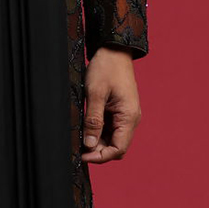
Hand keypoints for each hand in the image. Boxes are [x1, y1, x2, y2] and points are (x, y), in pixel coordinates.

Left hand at [80, 46, 141, 163]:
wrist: (114, 50)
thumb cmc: (106, 68)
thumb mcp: (95, 94)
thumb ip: (93, 120)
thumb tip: (89, 144)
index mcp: (129, 117)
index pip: (118, 149)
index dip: (100, 156)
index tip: (82, 155)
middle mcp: (130, 119)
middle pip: (116, 147)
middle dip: (98, 150)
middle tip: (78, 146)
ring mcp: (125, 115)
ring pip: (112, 139)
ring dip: (97, 141)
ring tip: (80, 135)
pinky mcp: (119, 111)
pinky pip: (110, 129)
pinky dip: (98, 132)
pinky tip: (85, 127)